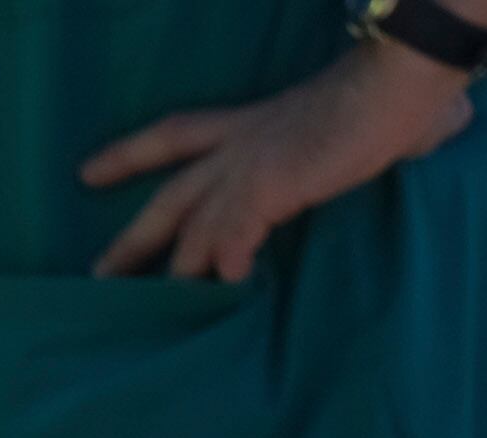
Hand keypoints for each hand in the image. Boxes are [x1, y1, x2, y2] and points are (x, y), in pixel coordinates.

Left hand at [84, 37, 479, 282]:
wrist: (396, 85)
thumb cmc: (388, 101)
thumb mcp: (348, 130)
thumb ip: (343, 151)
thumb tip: (392, 164)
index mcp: (250, 123)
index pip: (172, 134)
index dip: (129, 153)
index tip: (91, 173)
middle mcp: (241, 142)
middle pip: (169, 189)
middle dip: (134, 234)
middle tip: (100, 273)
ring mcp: (255, 162)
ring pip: (196, 218)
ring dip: (175, 264)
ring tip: (154, 303)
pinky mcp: (277, 182)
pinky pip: (239, 226)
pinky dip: (227, 254)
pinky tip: (223, 282)